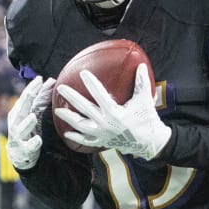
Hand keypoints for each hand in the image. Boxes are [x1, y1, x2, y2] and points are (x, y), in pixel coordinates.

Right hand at [6, 76, 55, 169]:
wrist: (19, 154)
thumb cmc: (27, 130)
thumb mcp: (34, 113)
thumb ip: (41, 99)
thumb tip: (52, 81)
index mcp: (19, 112)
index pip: (25, 98)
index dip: (32, 89)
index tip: (39, 79)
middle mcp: (17, 122)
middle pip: (22, 109)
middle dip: (28, 99)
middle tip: (34, 90)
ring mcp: (19, 136)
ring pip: (21, 129)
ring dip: (27, 123)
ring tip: (33, 117)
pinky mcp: (24, 150)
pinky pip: (29, 146)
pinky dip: (33, 143)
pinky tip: (38, 140)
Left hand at [54, 63, 170, 159]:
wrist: (150, 143)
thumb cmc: (147, 119)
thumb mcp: (145, 100)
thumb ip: (141, 83)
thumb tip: (141, 65)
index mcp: (115, 112)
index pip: (99, 95)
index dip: (91, 83)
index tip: (83, 73)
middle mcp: (106, 123)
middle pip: (84, 108)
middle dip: (71, 97)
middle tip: (61, 88)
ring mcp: (102, 134)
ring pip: (81, 125)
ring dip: (68, 118)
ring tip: (58, 111)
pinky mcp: (102, 142)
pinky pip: (86, 141)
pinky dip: (76, 137)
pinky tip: (67, 133)